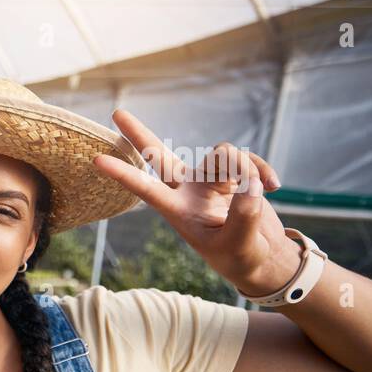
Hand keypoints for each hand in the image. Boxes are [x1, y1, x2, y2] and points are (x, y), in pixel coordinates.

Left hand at [93, 109, 302, 297]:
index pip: (145, 189)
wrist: (261, 256)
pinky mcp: (233, 174)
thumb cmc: (241, 258)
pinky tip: (275, 185)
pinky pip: (246, 159)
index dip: (123, 174)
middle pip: (159, 155)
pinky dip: (262, 169)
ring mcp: (208, 179)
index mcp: (177, 210)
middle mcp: (187, 190)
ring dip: (246, 167)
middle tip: (117, 113)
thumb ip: (243, 216)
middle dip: (138, 134)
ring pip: (222, 153)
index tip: (96, 160)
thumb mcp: (239, 245)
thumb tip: (249, 184)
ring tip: (264, 189)